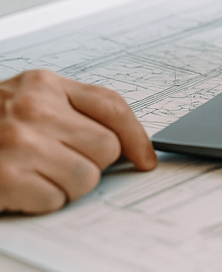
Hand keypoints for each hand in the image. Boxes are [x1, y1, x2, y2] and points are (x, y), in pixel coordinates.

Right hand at [0, 70, 156, 213]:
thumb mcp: (25, 99)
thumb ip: (70, 109)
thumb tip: (126, 143)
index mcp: (44, 84)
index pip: (112, 106)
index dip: (136, 136)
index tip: (145, 158)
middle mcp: (34, 108)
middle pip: (105, 148)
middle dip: (91, 163)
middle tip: (59, 163)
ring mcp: (19, 142)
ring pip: (87, 178)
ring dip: (68, 185)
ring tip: (38, 175)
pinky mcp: (6, 176)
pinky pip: (57, 199)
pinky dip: (43, 200)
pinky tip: (22, 187)